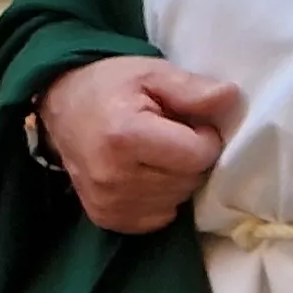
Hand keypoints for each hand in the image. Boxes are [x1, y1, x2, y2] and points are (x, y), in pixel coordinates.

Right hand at [36, 57, 244, 234]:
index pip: (199, 155)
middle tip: (169, 135)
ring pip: (177, 200)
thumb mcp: (151, 73)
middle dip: (190, 158)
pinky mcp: (107, 218)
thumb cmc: (110, 86)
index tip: (186, 121)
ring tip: (154, 153)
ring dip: (176, 178)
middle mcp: (114, 177)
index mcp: (125, 137)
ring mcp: (109, 203)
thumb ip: (191, 88)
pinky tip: (144, 174)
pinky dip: (161, 198)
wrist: (60, 106)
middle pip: (190, 180)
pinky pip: (160, 217)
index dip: (204, 136)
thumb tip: (231, 98)